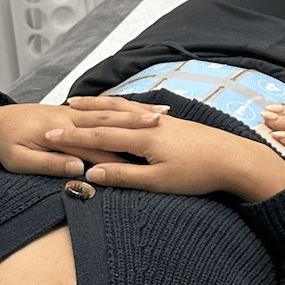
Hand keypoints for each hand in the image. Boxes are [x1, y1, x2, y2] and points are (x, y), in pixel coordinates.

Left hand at [0, 98, 168, 176]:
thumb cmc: (6, 144)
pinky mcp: (73, 112)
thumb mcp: (19, 160)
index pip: (96, 142)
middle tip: (164, 123)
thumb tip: (76, 168)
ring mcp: (73, 112)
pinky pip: (103, 107)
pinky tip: (141, 109)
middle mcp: (70, 117)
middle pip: (111, 119)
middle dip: (138, 120)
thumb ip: (48, 164)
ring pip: (111, 109)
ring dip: (136, 111)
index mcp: (60, 129)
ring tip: (161, 113)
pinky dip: (124, 107)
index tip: (147, 153)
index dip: (122, 148)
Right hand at [47, 113, 284, 200]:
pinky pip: (138, 111)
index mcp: (142, 139)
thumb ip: (123, 176)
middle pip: (107, 118)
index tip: (48, 134)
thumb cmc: (199, 174)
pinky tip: (120, 108)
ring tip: (79, 103)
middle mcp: (149, 124)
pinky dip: (121, 108)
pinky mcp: (173, 123)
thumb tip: (91, 172)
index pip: (98, 135)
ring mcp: (162, 121)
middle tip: (54, 114)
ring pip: (122, 110)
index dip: (71, 136)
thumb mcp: (158, 182)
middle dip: (79, 117)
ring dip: (99, 107)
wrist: (236, 158)